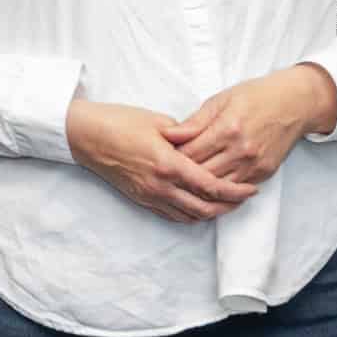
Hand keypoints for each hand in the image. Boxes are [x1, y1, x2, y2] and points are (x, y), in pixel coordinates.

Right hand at [65, 98, 252, 223]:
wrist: (85, 136)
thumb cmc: (119, 122)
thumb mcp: (159, 121)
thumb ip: (188, 134)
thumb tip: (207, 141)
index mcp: (169, 164)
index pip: (211, 186)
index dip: (235, 191)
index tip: (251, 189)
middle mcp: (160, 186)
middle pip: (204, 208)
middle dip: (228, 206)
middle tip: (244, 198)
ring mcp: (149, 195)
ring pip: (189, 216)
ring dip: (211, 213)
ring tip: (226, 203)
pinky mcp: (141, 198)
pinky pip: (172, 215)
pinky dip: (191, 214)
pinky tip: (199, 206)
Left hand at [161, 64, 336, 198]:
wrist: (295, 103)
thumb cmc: (256, 96)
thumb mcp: (221, 99)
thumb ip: (194, 122)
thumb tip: (168, 135)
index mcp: (227, 128)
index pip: (190, 154)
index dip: (171, 158)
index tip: (160, 158)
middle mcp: (241, 150)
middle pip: (201, 174)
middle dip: (181, 176)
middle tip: (167, 174)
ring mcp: (254, 164)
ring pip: (217, 187)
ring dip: (199, 187)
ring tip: (183, 183)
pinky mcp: (264, 173)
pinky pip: (235, 189)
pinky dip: (219, 190)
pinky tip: (206, 188)